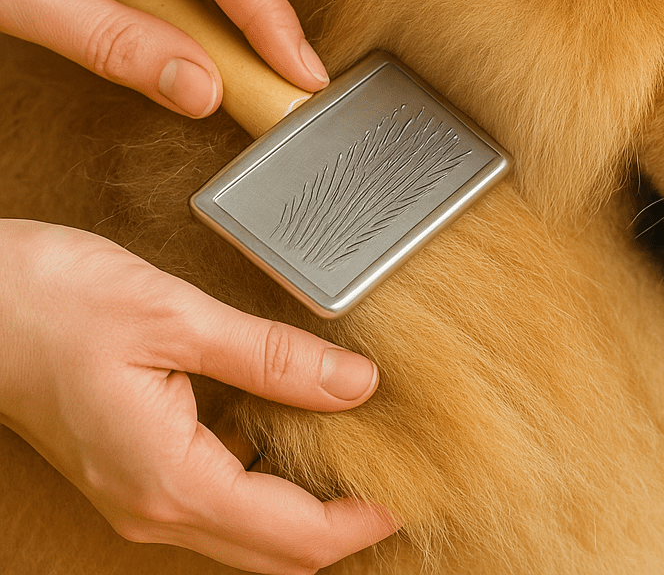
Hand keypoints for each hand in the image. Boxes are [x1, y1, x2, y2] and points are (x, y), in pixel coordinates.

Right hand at [0, 220, 397, 573]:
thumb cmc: (57, 304)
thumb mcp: (178, 319)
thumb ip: (272, 357)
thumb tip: (356, 384)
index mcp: (170, 480)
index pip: (292, 536)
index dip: (361, 521)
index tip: (415, 489)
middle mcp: (153, 506)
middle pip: (273, 552)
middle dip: (343, 527)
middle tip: (400, 475)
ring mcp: (139, 493)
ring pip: (245, 531)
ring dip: (307, 508)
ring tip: (361, 450)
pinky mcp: (133, 467)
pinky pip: (217, 499)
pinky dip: (269, 483)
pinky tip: (296, 430)